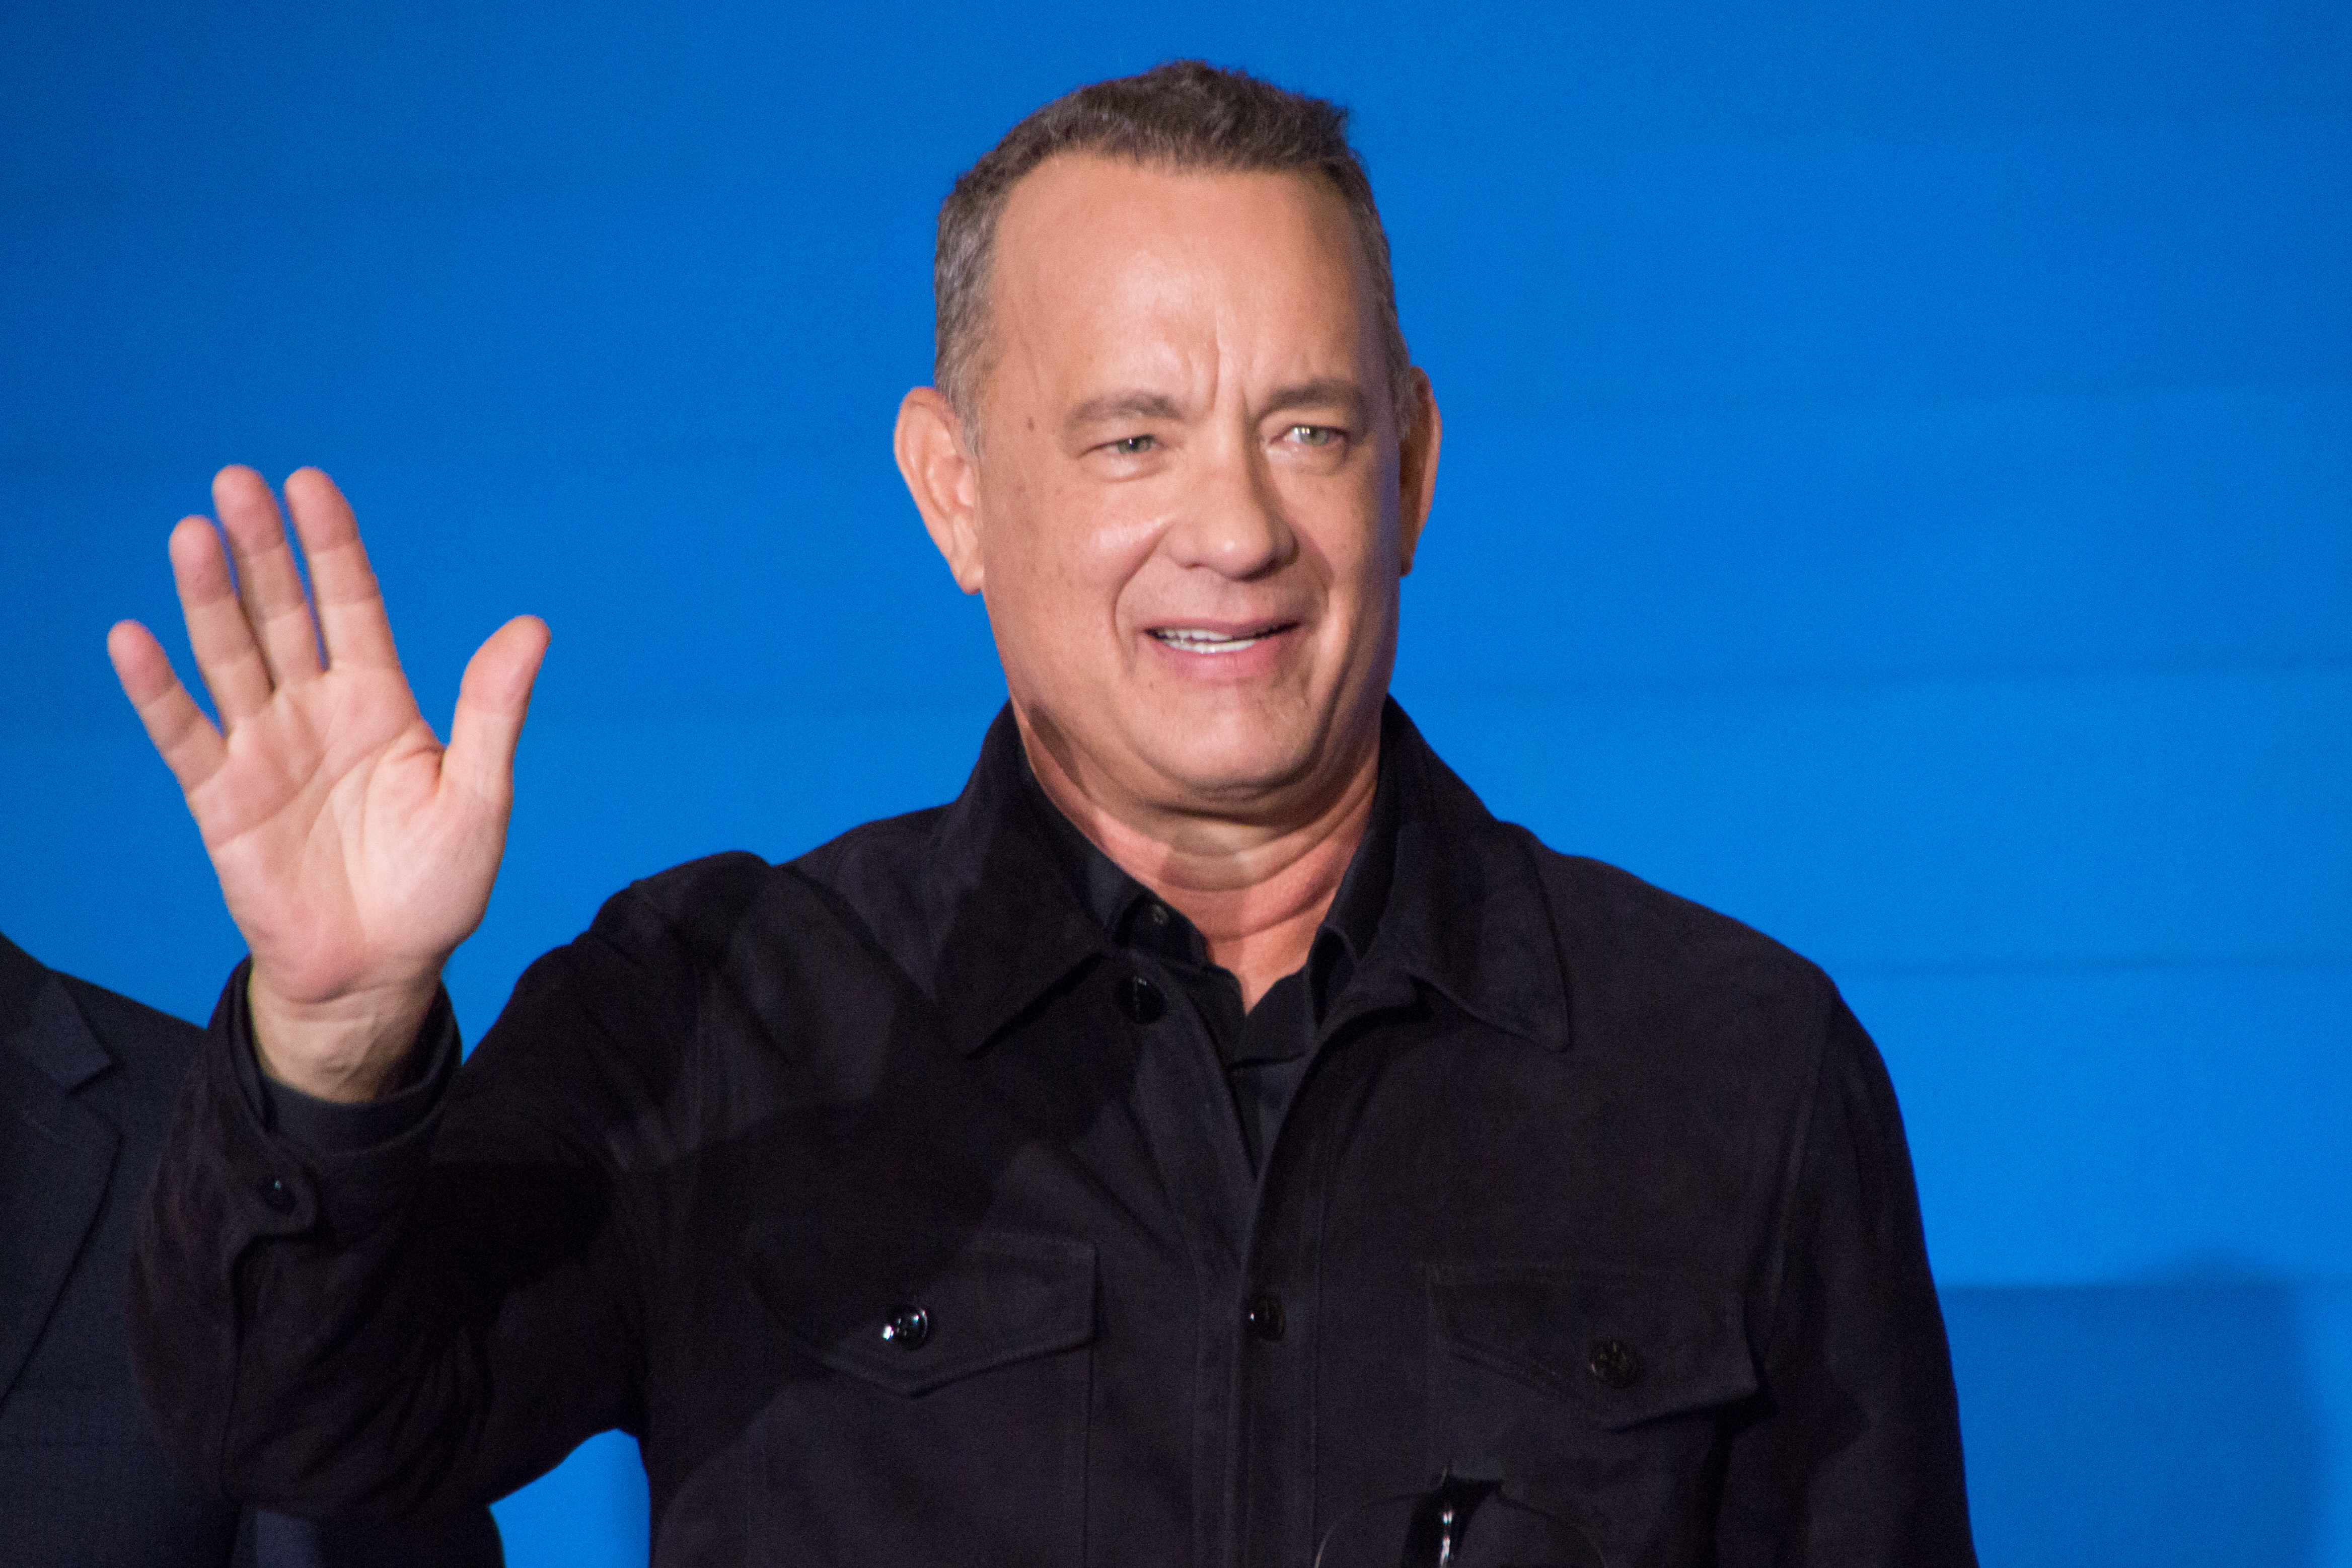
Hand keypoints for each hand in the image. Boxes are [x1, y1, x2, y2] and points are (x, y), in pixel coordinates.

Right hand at [108, 466, 548, 1100]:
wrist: (381, 969)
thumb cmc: (436, 886)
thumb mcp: (480, 796)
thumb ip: (493, 710)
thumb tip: (532, 625)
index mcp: (380, 703)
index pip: (351, 604)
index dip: (331, 547)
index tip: (310, 484)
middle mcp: (315, 711)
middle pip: (282, 614)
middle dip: (261, 551)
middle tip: (236, 481)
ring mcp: (263, 749)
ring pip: (228, 657)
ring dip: (207, 598)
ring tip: (191, 534)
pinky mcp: (221, 797)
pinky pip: (184, 733)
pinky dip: (157, 689)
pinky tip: (133, 637)